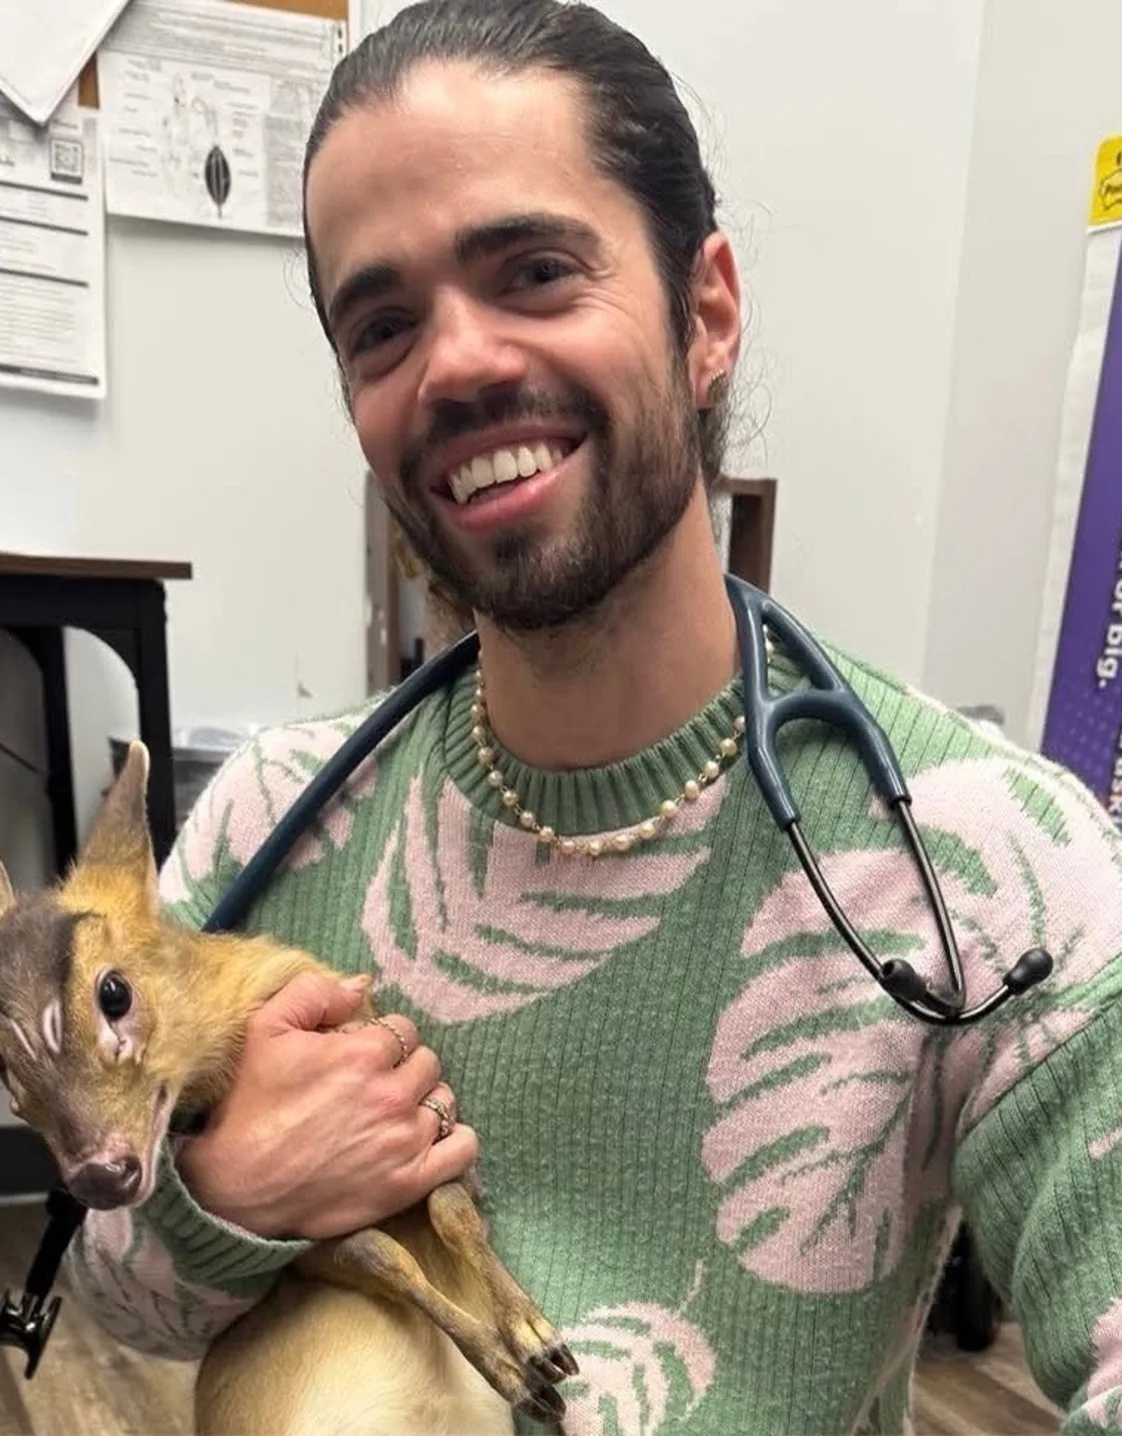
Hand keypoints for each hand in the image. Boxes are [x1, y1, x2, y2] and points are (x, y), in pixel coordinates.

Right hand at [175, 971, 477, 1239]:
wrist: (238, 1188)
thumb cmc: (249, 1106)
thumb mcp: (265, 1030)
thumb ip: (313, 992)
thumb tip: (361, 984)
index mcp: (364, 1054)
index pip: (404, 1030)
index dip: (383, 1040)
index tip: (361, 1057)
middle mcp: (392, 1094)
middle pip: (428, 1062)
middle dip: (405, 1068)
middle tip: (377, 1085)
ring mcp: (405, 1140)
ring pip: (445, 1100)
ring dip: (425, 1102)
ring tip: (396, 1113)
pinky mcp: (411, 1182)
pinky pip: (462, 1149)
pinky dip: (455, 1141)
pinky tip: (433, 1138)